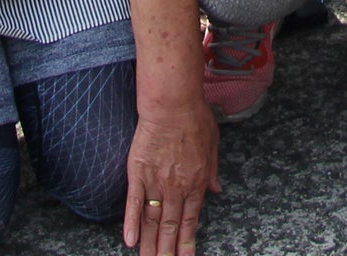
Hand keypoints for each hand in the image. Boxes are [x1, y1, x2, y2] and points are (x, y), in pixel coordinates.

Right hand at [124, 93, 220, 253]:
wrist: (172, 104)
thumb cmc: (195, 118)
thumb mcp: (213, 145)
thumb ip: (212, 172)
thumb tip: (216, 191)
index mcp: (196, 182)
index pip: (190, 220)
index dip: (186, 242)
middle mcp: (176, 188)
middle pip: (169, 227)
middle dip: (167, 251)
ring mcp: (156, 182)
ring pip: (152, 221)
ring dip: (150, 245)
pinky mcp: (137, 174)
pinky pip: (134, 204)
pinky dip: (132, 224)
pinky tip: (130, 242)